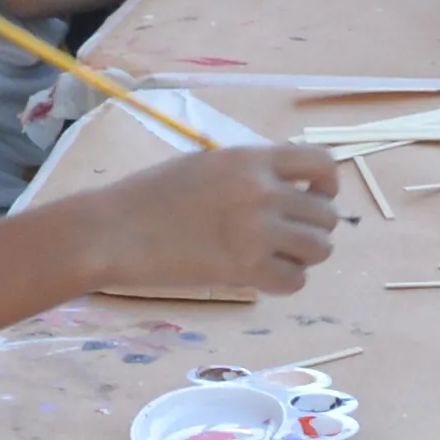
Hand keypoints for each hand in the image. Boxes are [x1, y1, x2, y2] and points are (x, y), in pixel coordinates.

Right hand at [89, 140, 342, 296]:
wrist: (113, 231)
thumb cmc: (151, 196)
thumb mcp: (207, 164)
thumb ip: (250, 172)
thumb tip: (290, 187)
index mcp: (253, 158)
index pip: (323, 163)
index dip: (326, 185)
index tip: (313, 198)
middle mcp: (263, 191)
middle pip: (326, 214)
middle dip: (313, 227)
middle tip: (287, 237)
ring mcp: (257, 231)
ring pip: (320, 249)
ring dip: (304, 256)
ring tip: (276, 257)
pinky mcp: (244, 269)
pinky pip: (295, 281)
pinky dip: (285, 282)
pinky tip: (264, 276)